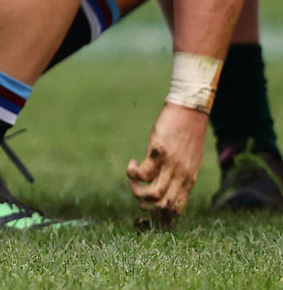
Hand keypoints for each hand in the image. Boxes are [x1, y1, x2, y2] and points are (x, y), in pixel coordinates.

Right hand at [127, 102, 209, 228]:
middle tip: (136, 189)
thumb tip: (164, 182)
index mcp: (189, 180)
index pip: (176, 209)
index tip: (146, 204)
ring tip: (133, 178)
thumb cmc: (189, 132)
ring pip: (153, 195)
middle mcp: (182, 177)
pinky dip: (132, 173)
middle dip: (144, 205)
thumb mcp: (189, 158)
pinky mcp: (160, 154)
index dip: (158, 215)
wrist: (192, 110)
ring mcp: (172, 167)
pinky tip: (133, 163)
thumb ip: (179, 172)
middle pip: (163, 207)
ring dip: (136, 191)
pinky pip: (143, 174)